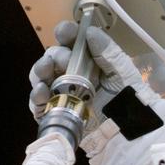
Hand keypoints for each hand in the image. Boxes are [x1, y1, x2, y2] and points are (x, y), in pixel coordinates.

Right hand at [27, 22, 148, 133]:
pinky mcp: (55, 111)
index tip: (65, 32)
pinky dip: (36, 96)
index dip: (66, 33)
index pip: (72, 41)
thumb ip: (108, 52)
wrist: (128, 132)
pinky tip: (42, 93)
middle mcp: (72, 73)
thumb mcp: (122, 73)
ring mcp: (61, 92)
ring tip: (45, 72)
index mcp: (88, 60)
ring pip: (41, 77)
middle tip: (63, 60)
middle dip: (54, 55)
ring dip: (40, 71)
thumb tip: (90, 31)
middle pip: (52, 57)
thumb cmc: (128, 100)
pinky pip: (38, 103)